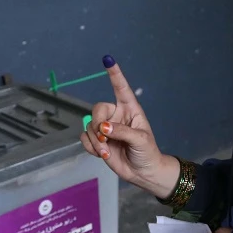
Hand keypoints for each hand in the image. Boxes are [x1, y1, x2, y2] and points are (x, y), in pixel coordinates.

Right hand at [80, 56, 180, 198]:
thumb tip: (103, 128)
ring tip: (106, 152)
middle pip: (98, 109)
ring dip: (95, 140)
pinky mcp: (98, 141)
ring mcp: (106, 129)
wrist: (143, 173)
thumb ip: (122, 131)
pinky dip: (90, 146)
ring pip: (89, 126)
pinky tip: (101, 154)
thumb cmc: (147, 152)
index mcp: (130, 109)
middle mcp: (116, 116)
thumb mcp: (140, 139)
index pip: (121, 88)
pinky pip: (85, 138)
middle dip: (97, 123)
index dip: (114, 74)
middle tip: (104, 136)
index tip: (108, 59)